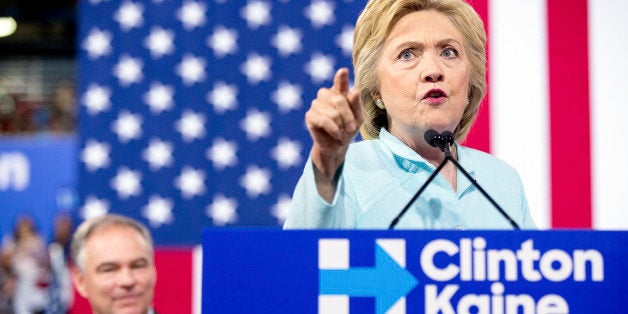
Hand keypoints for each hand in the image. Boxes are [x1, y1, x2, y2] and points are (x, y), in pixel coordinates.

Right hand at [305, 68, 362, 198]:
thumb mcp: (358, 118)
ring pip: (331, 111)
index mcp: (339, 92)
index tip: (343, 71)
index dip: (340, 77)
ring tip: (342, 133)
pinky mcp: (310, 116)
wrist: (337, 146)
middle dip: (348, 117)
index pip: (340, 82)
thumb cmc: (348, 129)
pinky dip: (333, 129)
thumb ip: (356, 105)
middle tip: (352, 129)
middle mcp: (326, 95)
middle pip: (338, 100)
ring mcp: (316, 104)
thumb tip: (354, 91)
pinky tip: (336, 134)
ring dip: (340, 125)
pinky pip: (323, 120)